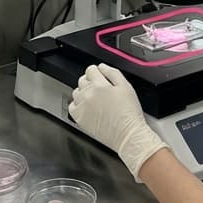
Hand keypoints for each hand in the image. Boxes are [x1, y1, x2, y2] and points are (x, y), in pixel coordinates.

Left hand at [69, 64, 166, 180]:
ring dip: (84, 93)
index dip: (97, 72)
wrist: (127, 135)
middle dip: (91, 82)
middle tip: (101, 91)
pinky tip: (88, 108)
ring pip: (76, 92)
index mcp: (100, 85)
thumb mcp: (127, 87)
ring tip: (96, 101)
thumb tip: (102, 67)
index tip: (100, 77)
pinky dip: (78, 105)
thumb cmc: (129, 114)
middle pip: (82, 80)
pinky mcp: (79, 118)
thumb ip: (113, 73)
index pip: (90, 70)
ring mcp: (82, 106)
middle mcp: (88, 94)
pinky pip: (72, 106)